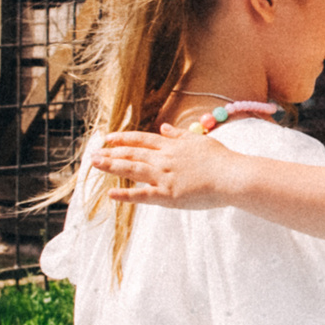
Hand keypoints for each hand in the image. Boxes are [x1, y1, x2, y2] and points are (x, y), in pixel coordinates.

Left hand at [92, 127, 234, 207]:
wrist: (232, 177)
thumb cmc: (221, 159)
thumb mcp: (199, 140)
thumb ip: (180, 135)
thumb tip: (164, 128)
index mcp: (172, 146)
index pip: (141, 140)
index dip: (123, 138)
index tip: (107, 138)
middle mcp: (164, 159)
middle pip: (132, 154)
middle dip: (111, 153)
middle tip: (93, 154)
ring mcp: (164, 177)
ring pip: (132, 170)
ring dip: (111, 166)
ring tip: (95, 165)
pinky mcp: (168, 196)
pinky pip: (142, 195)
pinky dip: (126, 195)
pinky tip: (111, 194)